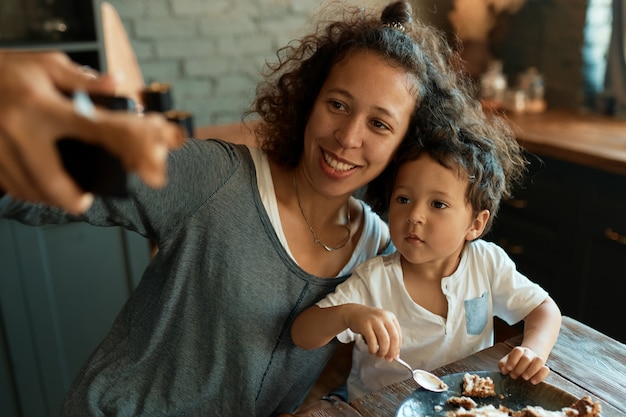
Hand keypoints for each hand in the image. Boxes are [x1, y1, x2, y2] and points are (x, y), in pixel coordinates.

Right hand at [0, 50, 184, 213]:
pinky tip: (37, 189)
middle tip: (83, 203)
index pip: (89, 130)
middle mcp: (19, 129)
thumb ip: (83, 80)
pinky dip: (26, 192)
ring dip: (49, 198)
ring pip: (27, 188)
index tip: (127, 166)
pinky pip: (8, 185)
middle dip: (70, 199)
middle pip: (49, 179)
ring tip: (64, 197)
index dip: (112, 148)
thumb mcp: (48, 65)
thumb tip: (117, 84)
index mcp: (42, 105)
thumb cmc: (8, 71)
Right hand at [343, 304, 401, 361]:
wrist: (352, 312)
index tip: (395, 356)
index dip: (397, 348)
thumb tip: (395, 355)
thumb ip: (389, 337)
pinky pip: (372, 340)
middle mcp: (384, 317)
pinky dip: (373, 349)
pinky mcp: (365, 324)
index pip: (398, 335)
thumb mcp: (381, 324)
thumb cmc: (368, 320)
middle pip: (393, 338)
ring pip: (384, 340)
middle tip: (388, 359)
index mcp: (391, 317)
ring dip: (383, 351)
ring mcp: (375, 320)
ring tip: (379, 355)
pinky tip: (372, 351)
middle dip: (391, 351)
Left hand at [498, 346, 549, 383]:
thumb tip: (503, 370)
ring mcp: (537, 360)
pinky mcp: (544, 368)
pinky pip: (546, 370)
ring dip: (531, 371)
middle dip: (520, 369)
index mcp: (519, 351)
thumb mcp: (507, 361)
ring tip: (525, 378)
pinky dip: (540, 376)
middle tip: (514, 376)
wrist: (529, 358)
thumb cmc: (515, 361)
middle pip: (527, 358)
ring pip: (539, 361)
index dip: (513, 360)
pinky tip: (533, 382)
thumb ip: (503, 364)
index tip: (509, 369)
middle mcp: (529, 354)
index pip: (517, 351)